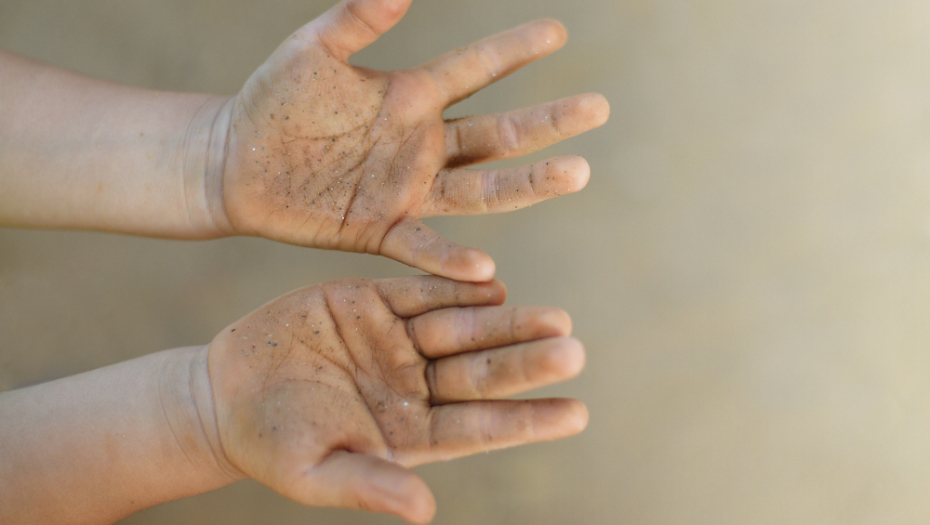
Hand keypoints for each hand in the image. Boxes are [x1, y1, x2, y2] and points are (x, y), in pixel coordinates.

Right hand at [207, 276, 586, 522]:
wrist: (223, 395)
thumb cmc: (270, 446)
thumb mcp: (314, 474)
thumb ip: (369, 487)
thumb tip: (425, 512)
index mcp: (410, 432)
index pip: (479, 427)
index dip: (527, 420)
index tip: (577, 414)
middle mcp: (414, 384)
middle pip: (480, 373)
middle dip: (526, 363)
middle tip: (572, 350)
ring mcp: (395, 341)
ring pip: (460, 328)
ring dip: (504, 322)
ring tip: (552, 318)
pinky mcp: (370, 302)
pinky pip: (418, 291)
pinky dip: (453, 286)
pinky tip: (492, 284)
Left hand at [214, 0, 608, 280]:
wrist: (233, 162)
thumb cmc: (272, 101)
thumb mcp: (313, 51)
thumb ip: (356, 18)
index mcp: (409, 97)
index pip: (475, 70)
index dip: (514, 50)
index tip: (559, 33)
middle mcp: (421, 145)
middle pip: (498, 133)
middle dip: (547, 120)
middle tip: (598, 107)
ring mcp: (406, 190)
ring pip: (481, 188)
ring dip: (528, 183)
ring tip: (577, 171)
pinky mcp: (380, 229)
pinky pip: (423, 246)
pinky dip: (451, 258)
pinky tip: (485, 266)